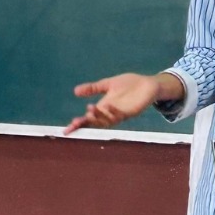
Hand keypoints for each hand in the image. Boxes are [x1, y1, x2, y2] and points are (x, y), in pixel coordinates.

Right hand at [64, 72, 179, 132]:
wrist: (148, 84)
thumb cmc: (129, 85)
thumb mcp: (108, 84)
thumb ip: (93, 88)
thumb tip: (75, 91)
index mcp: (103, 108)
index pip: (88, 119)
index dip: (78, 125)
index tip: (66, 130)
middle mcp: (110, 113)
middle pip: (95, 122)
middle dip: (86, 123)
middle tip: (76, 122)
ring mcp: (120, 114)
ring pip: (107, 120)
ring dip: (98, 116)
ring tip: (89, 109)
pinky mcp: (131, 112)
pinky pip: (120, 115)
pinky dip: (113, 112)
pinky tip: (108, 105)